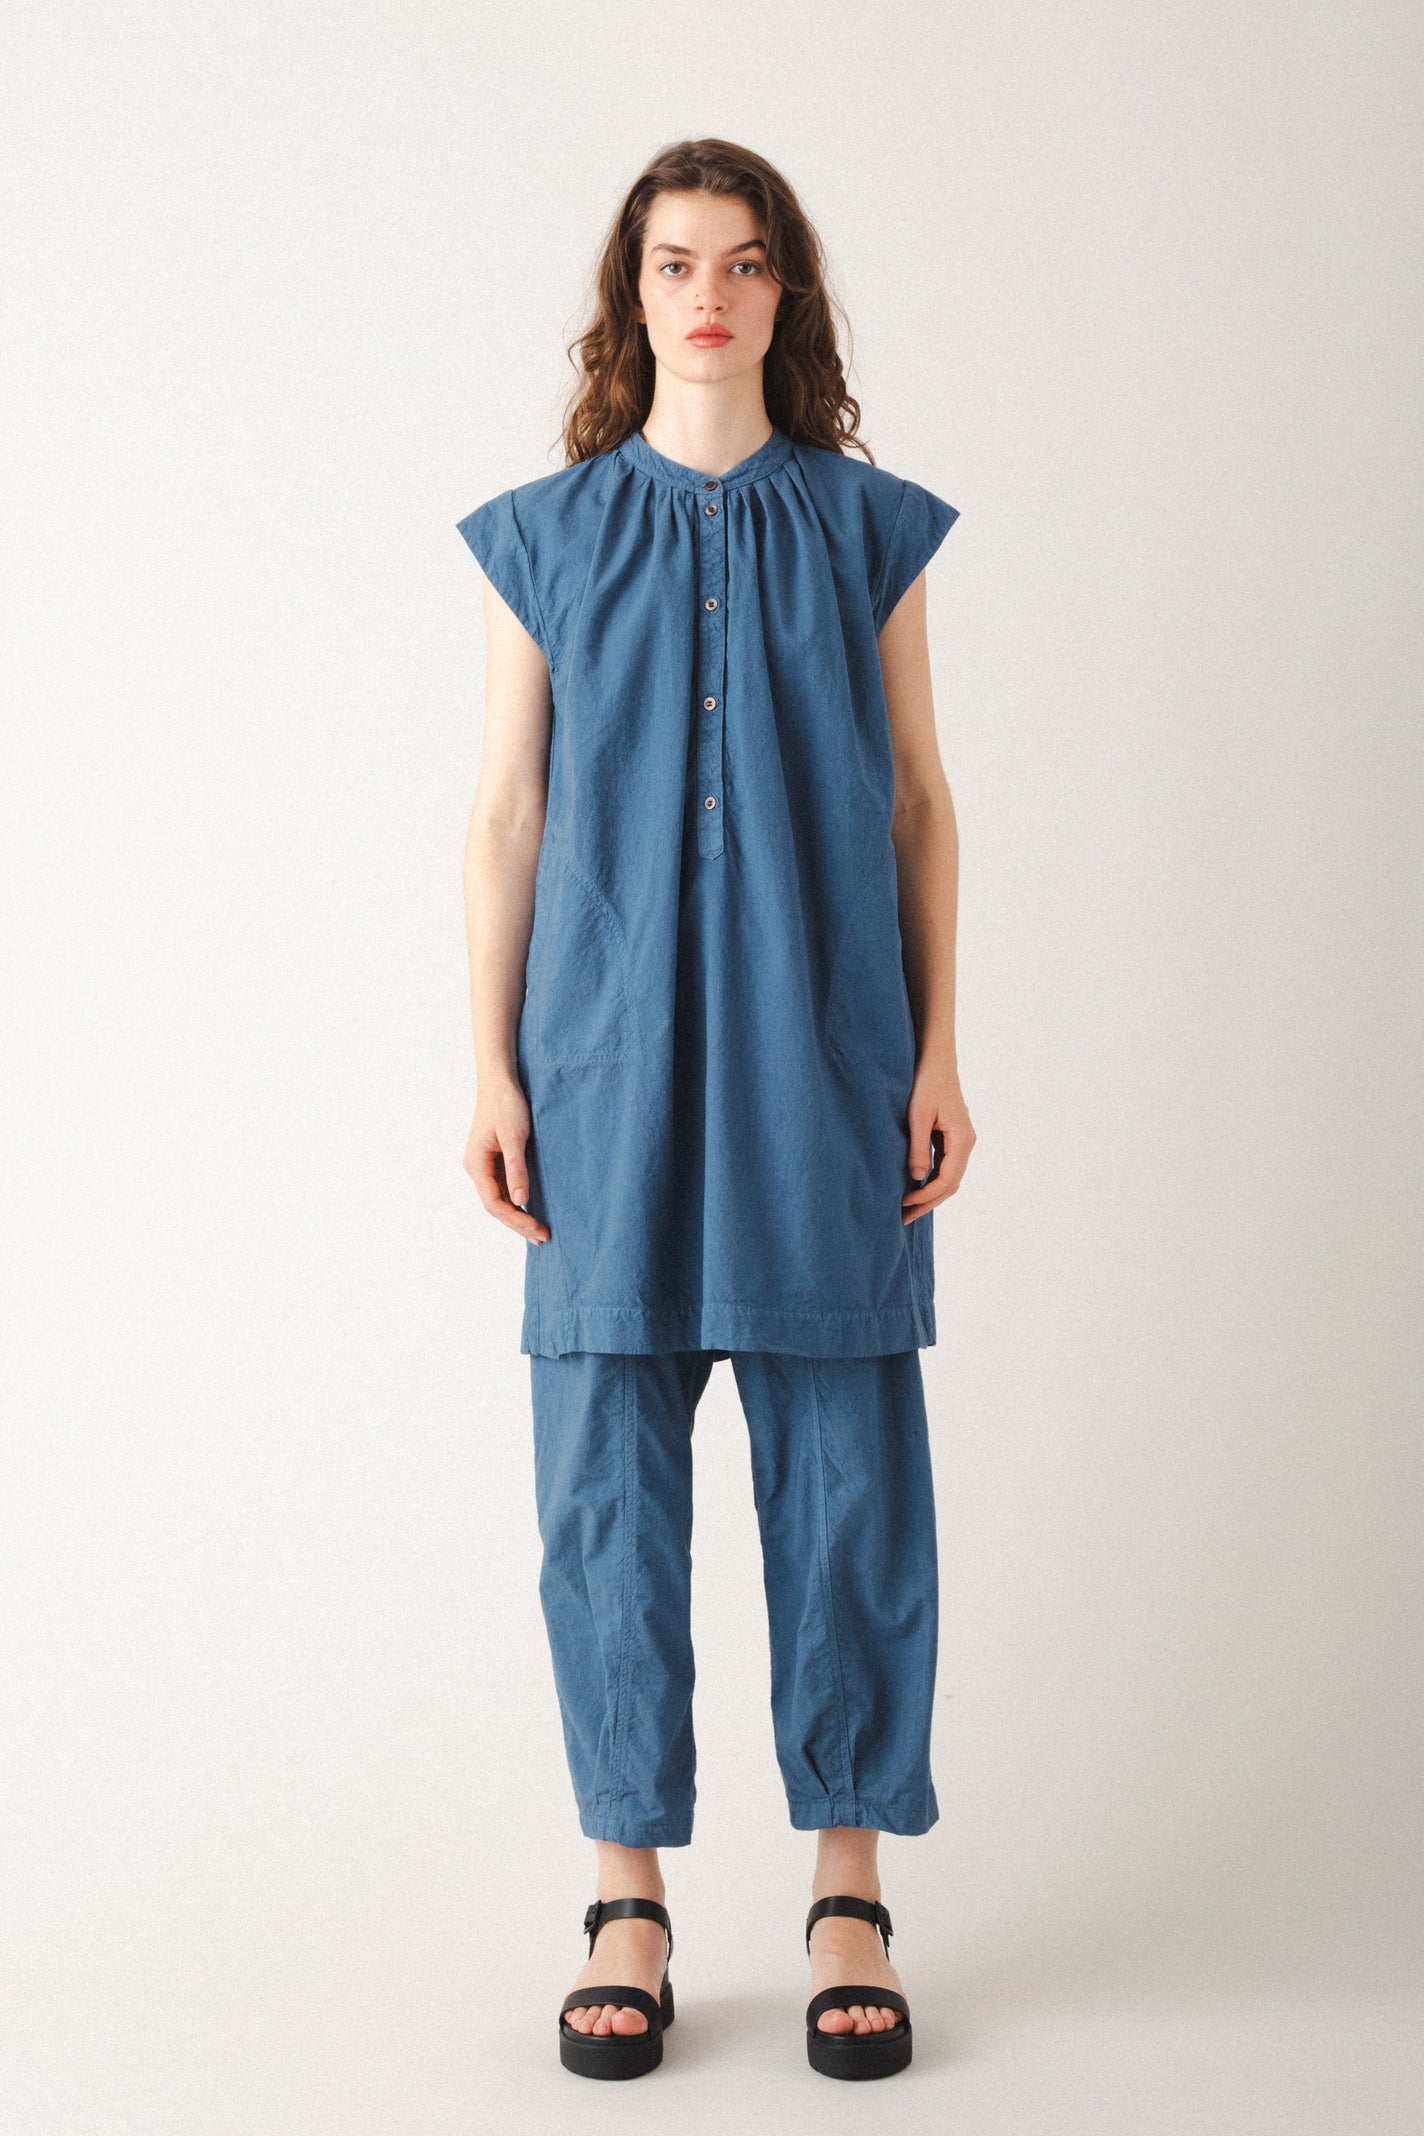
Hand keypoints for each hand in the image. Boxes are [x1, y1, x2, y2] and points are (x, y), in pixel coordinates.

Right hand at [464, 1073, 550, 1243]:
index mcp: (476, 1164)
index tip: (537, 1229)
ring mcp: (485, 1165)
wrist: (500, 1080)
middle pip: (496, 1206)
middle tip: (543, 1238)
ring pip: (500, 1199)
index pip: (493, 1203)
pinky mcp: (495, 1160)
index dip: (515, 1220)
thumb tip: (521, 1202)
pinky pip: (504, 1188)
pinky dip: (518, 1202)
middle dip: (518, 1223)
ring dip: (518, 1216)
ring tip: (539, 1232)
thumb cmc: (506, 1104)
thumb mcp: (514, 1137)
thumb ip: (516, 1169)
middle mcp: (477, 1168)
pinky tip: (531, 1210)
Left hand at [902, 1056, 974, 1223]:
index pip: (947, 1179)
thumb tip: (916, 1179)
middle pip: (951, 1184)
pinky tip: (913, 1187)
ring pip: (949, 1178)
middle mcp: (966, 1143)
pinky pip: (944, 1167)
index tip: (904, 1204)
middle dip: (928, 1202)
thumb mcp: (918, 1116)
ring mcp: (961, 1141)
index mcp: (962, 1139)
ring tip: (907, 1209)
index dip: (926, 1195)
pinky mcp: (952, 1137)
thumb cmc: (927, 1083)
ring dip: (930, 1194)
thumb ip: (918, 1148)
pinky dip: (931, 1180)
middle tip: (903, 1218)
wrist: (936, 1060)